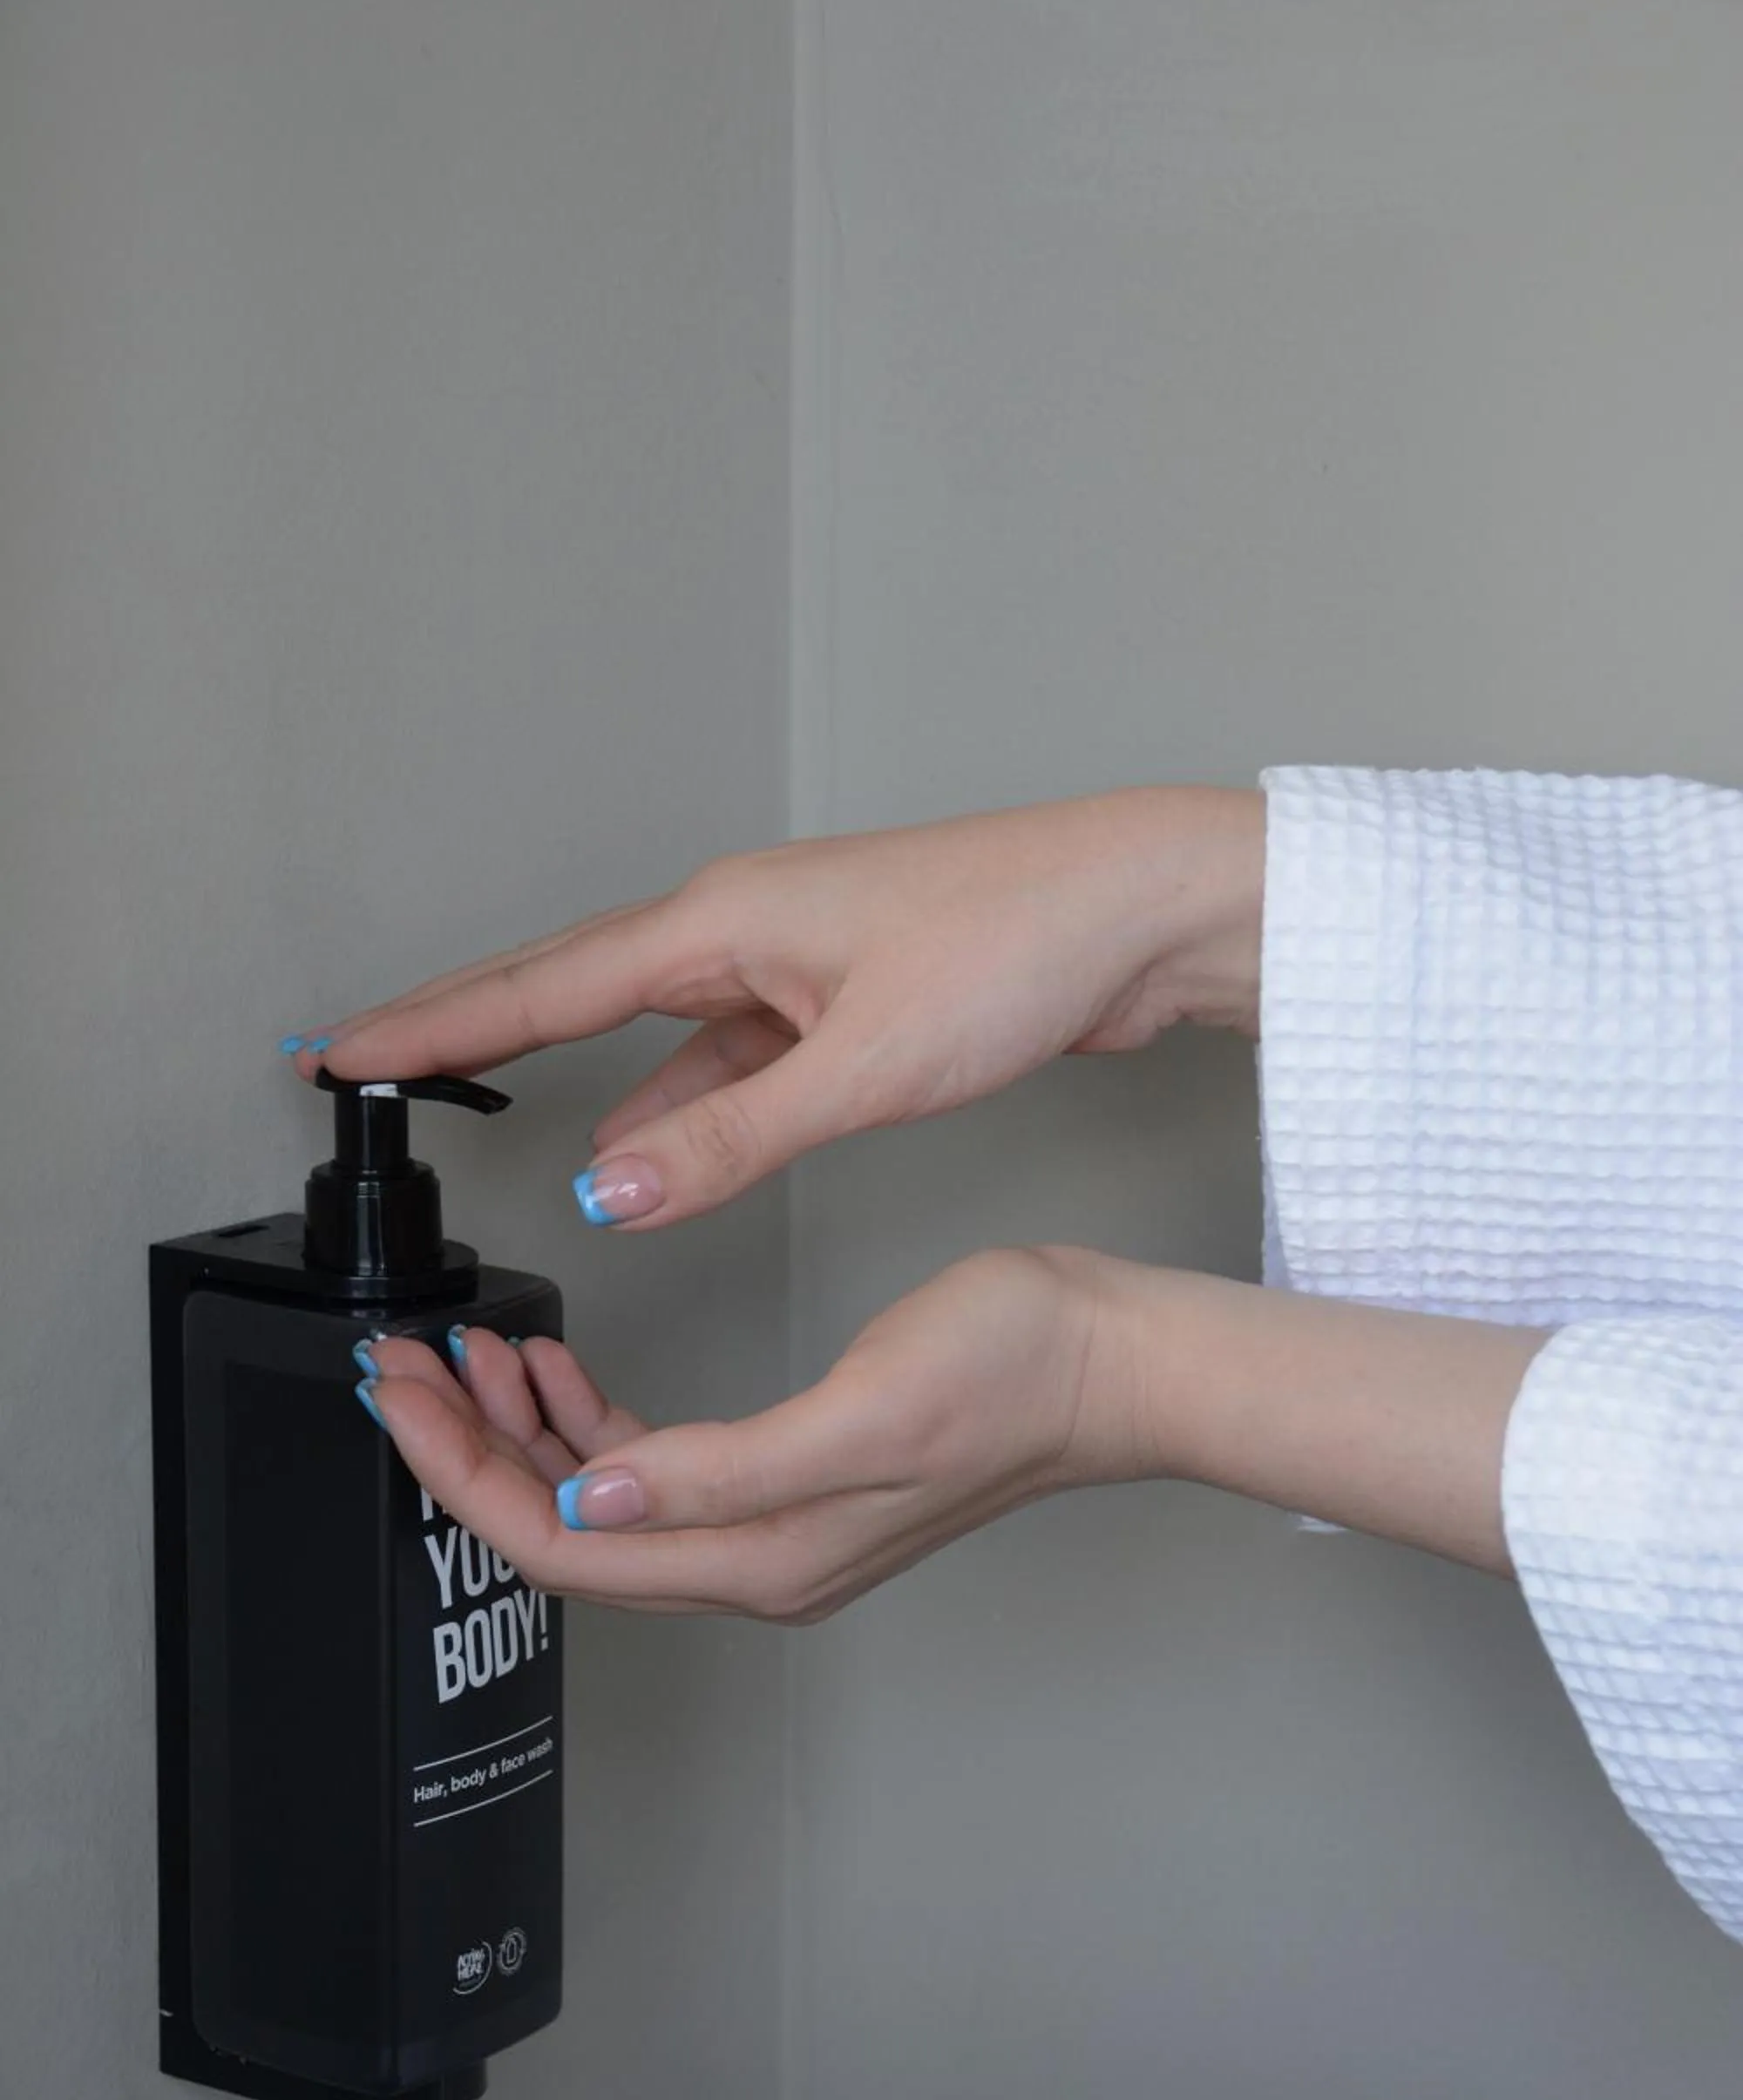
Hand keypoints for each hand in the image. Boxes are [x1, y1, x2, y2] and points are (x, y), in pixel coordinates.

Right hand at [295, 789, 1262, 1228]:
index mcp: (725, 921)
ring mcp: (791, 959)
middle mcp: (743, 926)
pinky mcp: (841, 997)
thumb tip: (609, 1191)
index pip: (541, 983)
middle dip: (464, 1025)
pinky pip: (722, 1054)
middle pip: (569, 986)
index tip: (343, 1050)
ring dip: (571, 1073)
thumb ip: (729, 1136)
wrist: (1138, 909)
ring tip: (476, 1101)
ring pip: (648, 1027)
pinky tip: (647, 1149)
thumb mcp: (863, 1067)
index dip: (434, 1023)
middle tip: (367, 1058)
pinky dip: (676, 1103)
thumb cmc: (1021, 947)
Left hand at [360, 1248, 1135, 1621]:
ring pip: (600, 1501)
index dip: (465, 1476)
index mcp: (763, 1558)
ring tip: (468, 1354)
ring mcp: (772, 1524)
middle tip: (401, 1368)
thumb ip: (722, 1475)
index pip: (565, 1546)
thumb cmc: (1012, 1372)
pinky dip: (587, 1422)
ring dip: (521, 1433)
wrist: (1110, 1363)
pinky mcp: (789, 1477)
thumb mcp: (862, 1413)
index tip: (402, 1394)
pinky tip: (559, 1370)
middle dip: (468, 1453)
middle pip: (565, 1531)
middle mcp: (756, 1561)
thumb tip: (595, 1505)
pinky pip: (652, 1471)